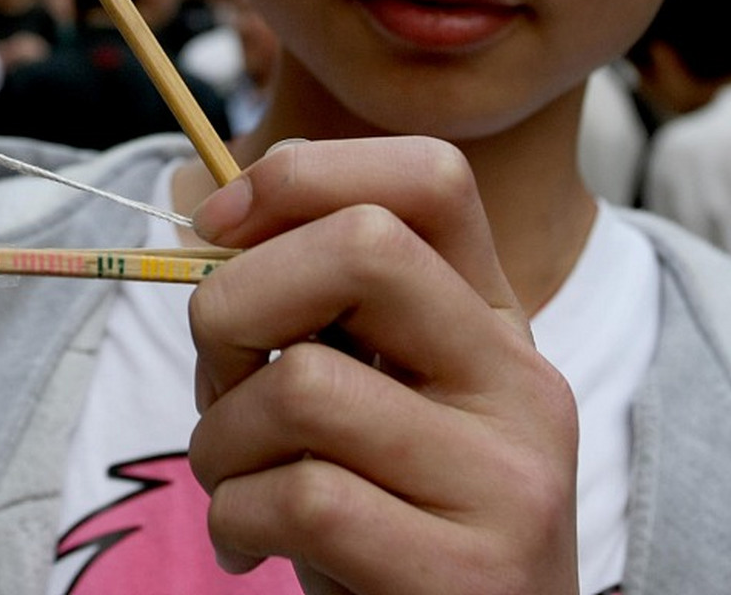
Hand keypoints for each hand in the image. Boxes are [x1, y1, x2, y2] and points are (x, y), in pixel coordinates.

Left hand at [187, 137, 578, 594]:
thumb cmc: (383, 519)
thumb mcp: (365, 397)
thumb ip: (314, 311)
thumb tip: (211, 222)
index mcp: (493, 321)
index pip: (430, 176)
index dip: (301, 175)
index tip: (216, 227)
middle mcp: (519, 383)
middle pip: (363, 245)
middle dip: (236, 301)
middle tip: (221, 377)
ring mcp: (507, 479)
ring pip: (304, 385)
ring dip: (220, 439)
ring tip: (233, 483)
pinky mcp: (467, 574)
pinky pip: (302, 499)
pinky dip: (235, 520)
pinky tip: (250, 547)